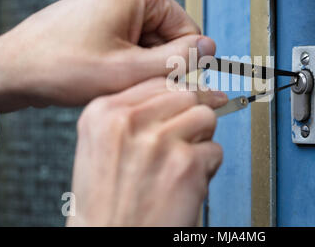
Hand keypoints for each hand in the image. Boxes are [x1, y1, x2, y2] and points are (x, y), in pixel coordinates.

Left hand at [0, 0, 214, 111]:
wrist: (15, 69)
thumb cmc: (61, 65)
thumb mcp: (131, 70)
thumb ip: (178, 60)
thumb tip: (209, 49)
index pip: (189, 30)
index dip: (180, 62)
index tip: (162, 82)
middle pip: (170, 36)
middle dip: (156, 64)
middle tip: (130, 81)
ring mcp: (116, 0)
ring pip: (152, 42)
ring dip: (140, 65)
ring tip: (113, 76)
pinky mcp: (107, 14)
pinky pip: (134, 41)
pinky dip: (127, 61)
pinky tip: (106, 71)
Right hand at [67, 78, 226, 225]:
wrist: (110, 240)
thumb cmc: (104, 203)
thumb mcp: (99, 147)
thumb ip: (131, 116)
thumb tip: (174, 94)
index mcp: (103, 113)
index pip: (158, 82)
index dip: (180, 93)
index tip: (191, 98)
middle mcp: (129, 122)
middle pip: (186, 95)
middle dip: (192, 116)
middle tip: (186, 138)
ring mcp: (159, 141)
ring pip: (206, 117)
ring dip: (201, 140)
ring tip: (181, 163)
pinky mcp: (186, 164)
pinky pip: (215, 150)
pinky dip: (206, 168)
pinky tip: (184, 184)